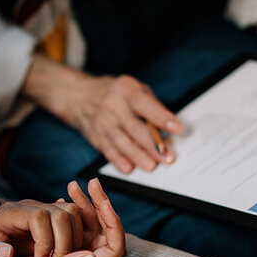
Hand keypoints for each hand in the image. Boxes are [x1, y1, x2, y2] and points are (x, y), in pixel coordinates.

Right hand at [0, 178, 125, 256]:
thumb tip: (92, 256)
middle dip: (99, 208)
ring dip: (83, 207)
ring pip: (86, 228)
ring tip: (72, 186)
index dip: (114, 223)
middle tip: (90, 184)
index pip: (114, 249)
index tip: (102, 200)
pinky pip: (69, 228)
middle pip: (103, 234)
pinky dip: (68, 212)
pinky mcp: (53, 251)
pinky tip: (61, 198)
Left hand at [0, 198, 83, 256]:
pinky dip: (76, 237)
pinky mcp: (50, 219)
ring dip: (73, 240)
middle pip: (61, 212)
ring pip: (72, 214)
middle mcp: (28, 208)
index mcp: (9, 214)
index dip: (46, 240)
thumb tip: (6, 252)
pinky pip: (73, 220)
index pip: (39, 216)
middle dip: (64, 242)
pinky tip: (64, 256)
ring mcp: (41, 211)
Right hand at [21, 54, 183, 173]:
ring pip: (121, 142)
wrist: (79, 96)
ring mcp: (102, 121)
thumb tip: (168, 127)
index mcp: (126, 90)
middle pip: (134, 127)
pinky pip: (107, 150)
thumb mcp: (133, 88)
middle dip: (152, 144)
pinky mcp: (95, 135)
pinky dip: (118, 160)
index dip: (161, 117)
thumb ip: (151, 105)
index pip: (144, 104)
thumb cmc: (115, 93)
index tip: (177, 129)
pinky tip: (128, 168)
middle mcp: (113, 105)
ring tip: (151, 166)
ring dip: (137, 156)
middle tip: (167, 157)